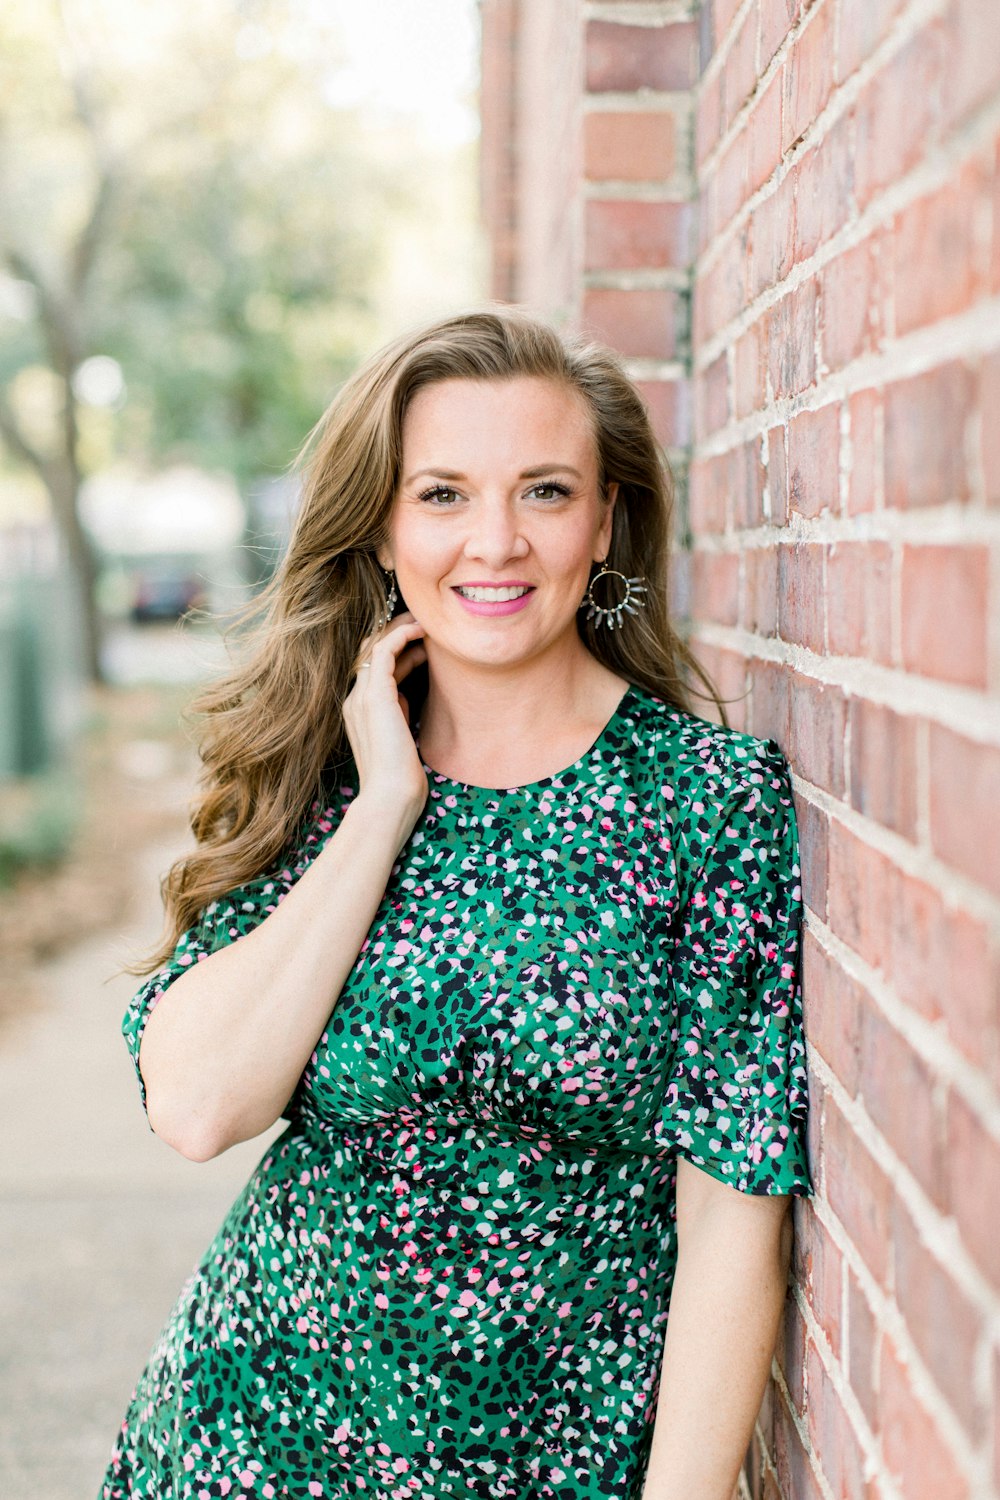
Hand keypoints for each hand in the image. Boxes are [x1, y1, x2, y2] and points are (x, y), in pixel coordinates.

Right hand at [343, 610, 428, 817]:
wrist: (390, 799)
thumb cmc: (401, 780)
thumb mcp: (402, 738)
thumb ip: (402, 715)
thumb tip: (412, 694)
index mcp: (360, 711)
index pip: (375, 670)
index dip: (399, 653)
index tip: (425, 646)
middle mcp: (355, 700)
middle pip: (371, 652)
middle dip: (397, 634)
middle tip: (425, 624)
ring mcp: (360, 697)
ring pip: (375, 646)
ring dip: (400, 628)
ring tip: (426, 621)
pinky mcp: (374, 696)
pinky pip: (383, 651)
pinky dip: (401, 635)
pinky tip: (421, 630)